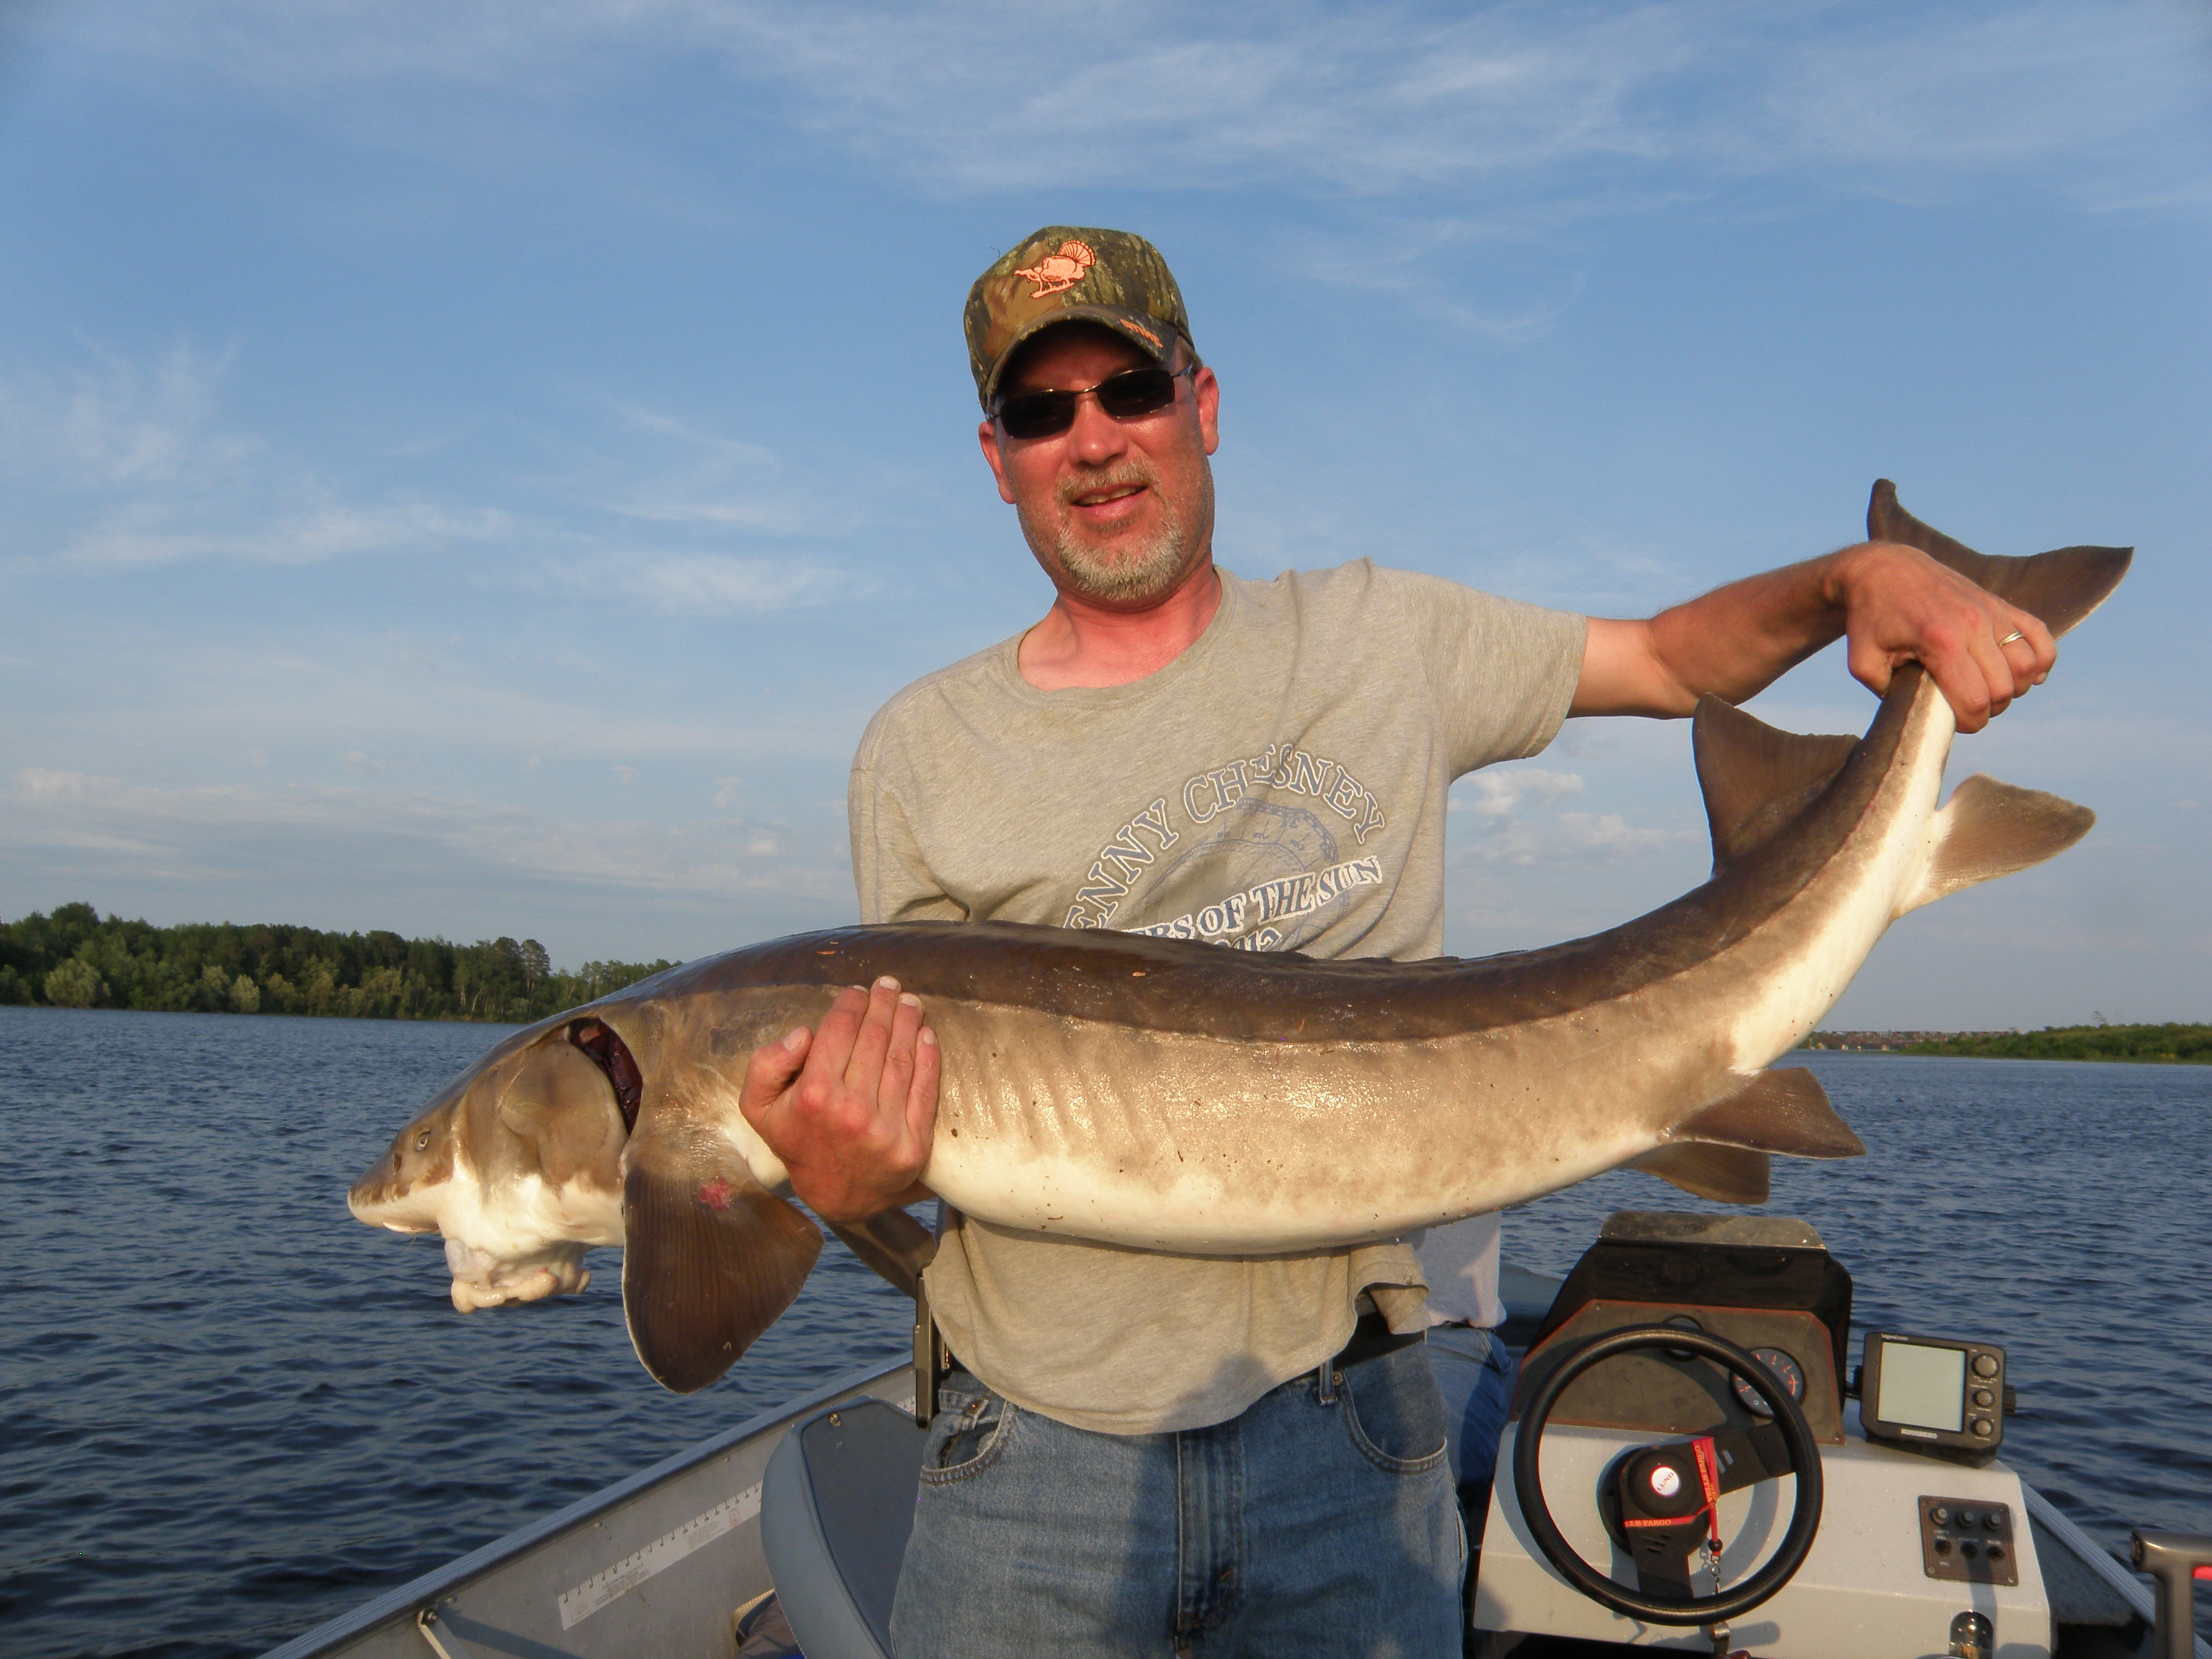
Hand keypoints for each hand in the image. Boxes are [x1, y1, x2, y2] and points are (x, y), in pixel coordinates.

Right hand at [739, 975, 939, 1223]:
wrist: (835, 1196)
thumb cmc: (797, 1140)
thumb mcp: (759, 1107)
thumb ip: (766, 1064)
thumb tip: (804, 1033)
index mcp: (814, 1096)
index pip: (839, 1031)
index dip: (851, 1003)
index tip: (858, 990)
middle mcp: (851, 1111)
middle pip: (874, 1039)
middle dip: (883, 1005)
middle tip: (889, 985)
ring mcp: (886, 1129)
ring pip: (902, 1059)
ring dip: (909, 1023)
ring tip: (910, 1002)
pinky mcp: (913, 1144)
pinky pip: (925, 1089)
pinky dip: (929, 1057)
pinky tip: (927, 1034)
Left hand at [1830, 541, 2055, 731]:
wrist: (1881, 570)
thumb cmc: (1869, 619)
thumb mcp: (1862, 663)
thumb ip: (1888, 694)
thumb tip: (1920, 716)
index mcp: (1940, 641)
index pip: (1976, 700)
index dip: (1971, 723)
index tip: (1957, 723)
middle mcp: (1973, 624)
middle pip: (2005, 688)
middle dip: (1989, 709)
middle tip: (1968, 707)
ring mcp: (1991, 610)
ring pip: (2027, 665)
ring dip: (2014, 688)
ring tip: (1989, 690)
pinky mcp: (2000, 602)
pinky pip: (2039, 635)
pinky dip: (2040, 660)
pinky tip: (2025, 674)